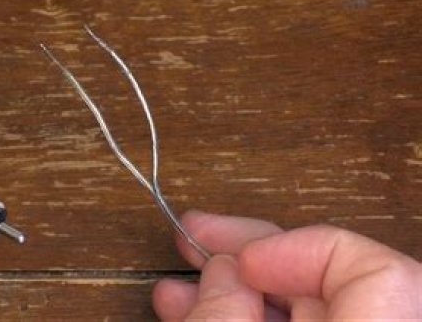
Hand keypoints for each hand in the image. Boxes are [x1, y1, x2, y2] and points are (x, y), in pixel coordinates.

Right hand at [153, 211, 421, 319]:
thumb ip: (224, 318)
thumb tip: (223, 270)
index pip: (374, 273)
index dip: (302, 251)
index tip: (243, 256)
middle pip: (337, 285)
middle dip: (254, 256)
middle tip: (196, 238)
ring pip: (312, 312)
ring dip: (240, 292)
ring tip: (178, 289)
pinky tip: (200, 313)